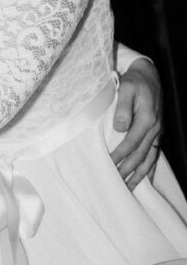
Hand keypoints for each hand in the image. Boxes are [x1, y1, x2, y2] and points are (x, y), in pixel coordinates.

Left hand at [110, 58, 162, 188]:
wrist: (148, 75)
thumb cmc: (134, 81)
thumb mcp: (126, 88)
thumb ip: (123, 108)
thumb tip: (120, 127)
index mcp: (147, 119)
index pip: (130, 143)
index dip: (119, 157)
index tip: (107, 166)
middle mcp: (155, 128)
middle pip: (140, 155)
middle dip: (127, 172)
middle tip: (115, 185)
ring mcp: (157, 132)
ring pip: (149, 158)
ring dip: (139, 175)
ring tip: (129, 189)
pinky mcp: (156, 133)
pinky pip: (155, 154)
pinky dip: (150, 168)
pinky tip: (145, 179)